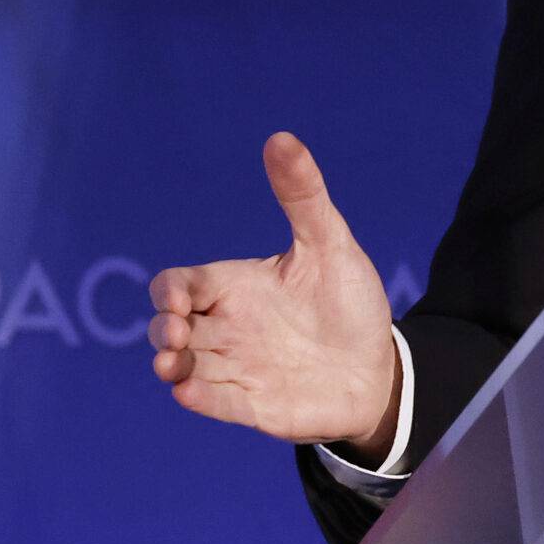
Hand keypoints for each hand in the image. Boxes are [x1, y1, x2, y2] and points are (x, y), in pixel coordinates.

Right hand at [149, 132, 403, 457]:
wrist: (381, 364)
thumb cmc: (349, 300)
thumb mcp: (330, 243)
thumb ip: (303, 195)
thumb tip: (281, 137)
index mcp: (236, 286)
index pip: (182, 284)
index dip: (170, 289)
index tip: (179, 297)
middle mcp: (227, 327)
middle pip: (169, 326)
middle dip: (162, 330)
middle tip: (177, 333)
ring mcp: (235, 368)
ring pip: (183, 367)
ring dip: (170, 366)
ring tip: (171, 367)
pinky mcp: (251, 406)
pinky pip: (213, 402)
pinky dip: (197, 397)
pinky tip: (187, 391)